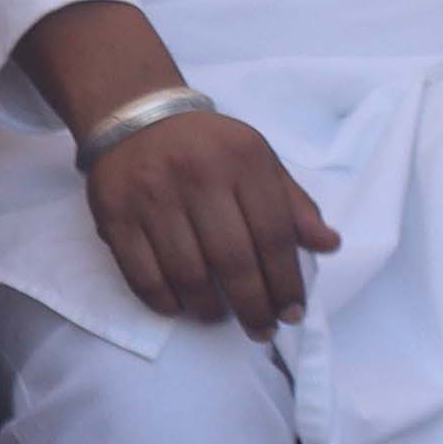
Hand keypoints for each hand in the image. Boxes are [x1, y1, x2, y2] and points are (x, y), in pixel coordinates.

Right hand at [85, 108, 340, 336]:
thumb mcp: (258, 160)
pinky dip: (164, 300)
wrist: (133, 115)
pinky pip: (142, 273)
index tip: (292, 312)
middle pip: (232, 259)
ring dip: (209, 308)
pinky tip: (181, 305)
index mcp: (242, 160)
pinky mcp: (113, 213)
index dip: (286, 281)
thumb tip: (328, 245)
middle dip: (253, 305)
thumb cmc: (207, 146)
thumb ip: (293, 203)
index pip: (273, 234)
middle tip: (262, 329)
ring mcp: (150, 195)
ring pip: (187, 272)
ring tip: (221, 316)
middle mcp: (196, 175)